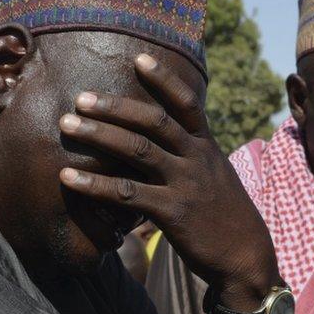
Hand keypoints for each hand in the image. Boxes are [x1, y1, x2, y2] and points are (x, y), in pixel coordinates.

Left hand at [59, 53, 282, 311]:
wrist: (246, 255)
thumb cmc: (226, 215)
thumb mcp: (216, 176)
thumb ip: (192, 156)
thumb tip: (161, 144)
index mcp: (207, 146)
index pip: (187, 103)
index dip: (164, 79)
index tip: (139, 58)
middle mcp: (197, 158)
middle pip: (154, 121)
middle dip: (116, 106)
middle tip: (82, 98)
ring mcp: (186, 184)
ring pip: (138, 151)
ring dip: (99, 135)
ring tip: (67, 125)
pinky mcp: (173, 212)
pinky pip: (128, 194)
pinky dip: (95, 184)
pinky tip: (68, 178)